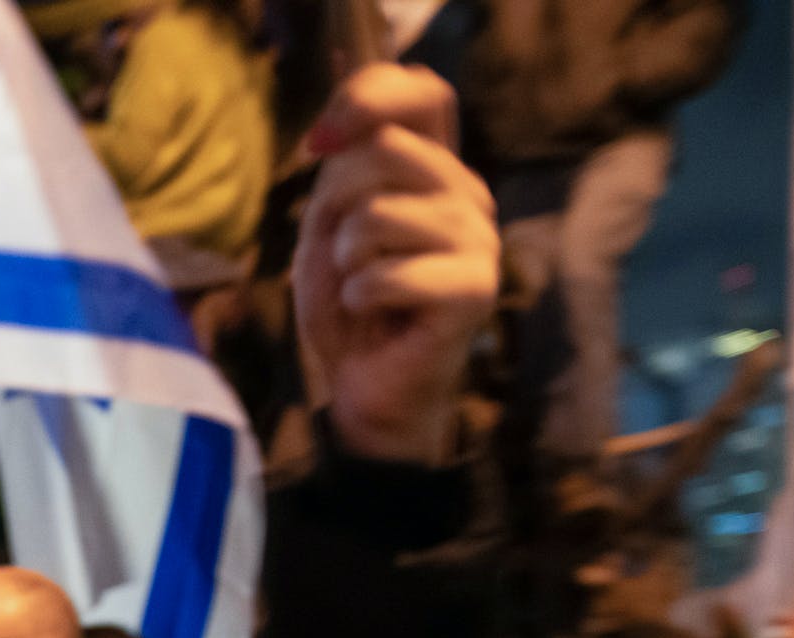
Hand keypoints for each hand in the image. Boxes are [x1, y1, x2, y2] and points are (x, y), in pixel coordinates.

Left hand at [294, 65, 498, 465]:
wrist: (367, 389)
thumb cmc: (350, 307)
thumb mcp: (328, 228)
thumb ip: (341, 171)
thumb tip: (337, 133)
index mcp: (433, 169)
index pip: (420, 93)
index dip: (366, 98)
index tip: (315, 144)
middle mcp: (465, 193)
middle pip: (383, 150)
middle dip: (335, 206)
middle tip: (346, 257)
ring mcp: (478, 239)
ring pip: (377, 214)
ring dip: (347, 260)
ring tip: (364, 289)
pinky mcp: (474, 289)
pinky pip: (386, 273)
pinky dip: (358, 298)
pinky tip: (375, 315)